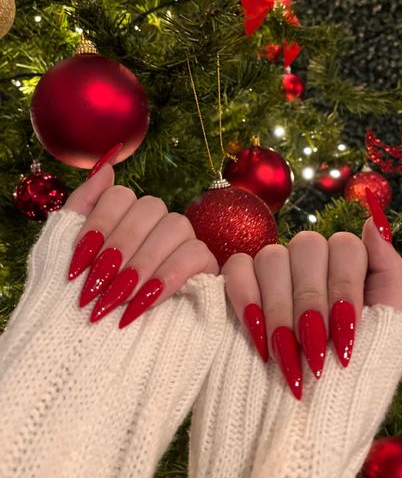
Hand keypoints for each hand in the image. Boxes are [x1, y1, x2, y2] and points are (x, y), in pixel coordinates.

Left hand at [62, 147, 218, 327]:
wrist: (107, 354)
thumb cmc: (89, 304)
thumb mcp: (73, 256)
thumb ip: (84, 207)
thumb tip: (105, 167)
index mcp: (127, 217)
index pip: (120, 195)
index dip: (98, 225)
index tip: (78, 265)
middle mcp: (159, 223)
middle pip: (150, 207)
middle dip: (120, 248)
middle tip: (98, 287)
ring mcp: (185, 241)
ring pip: (176, 226)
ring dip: (143, 263)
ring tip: (120, 298)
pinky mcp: (207, 267)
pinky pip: (196, 254)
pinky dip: (167, 277)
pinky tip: (144, 302)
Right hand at [222, 188, 401, 398]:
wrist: (309, 417)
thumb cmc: (351, 372)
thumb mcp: (386, 326)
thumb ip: (389, 271)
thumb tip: (374, 222)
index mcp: (346, 263)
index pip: (346, 247)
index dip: (344, 288)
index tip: (345, 338)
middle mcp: (308, 257)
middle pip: (307, 247)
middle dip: (312, 304)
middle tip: (314, 353)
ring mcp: (272, 266)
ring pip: (272, 256)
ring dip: (280, 310)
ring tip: (285, 356)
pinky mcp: (238, 279)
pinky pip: (237, 268)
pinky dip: (246, 300)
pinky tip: (258, 338)